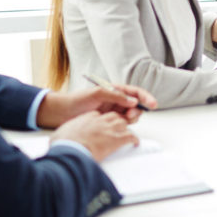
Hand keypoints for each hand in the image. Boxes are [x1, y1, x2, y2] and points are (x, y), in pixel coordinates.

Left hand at [36, 84, 156, 127]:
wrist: (63, 113)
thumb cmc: (77, 100)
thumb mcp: (96, 93)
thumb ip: (115, 95)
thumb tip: (132, 101)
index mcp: (114, 90)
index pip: (134, 92)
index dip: (145, 97)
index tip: (153, 104)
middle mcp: (116, 100)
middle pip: (135, 105)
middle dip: (137, 110)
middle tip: (130, 116)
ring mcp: (113, 112)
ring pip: (130, 116)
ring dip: (131, 118)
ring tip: (122, 121)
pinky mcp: (109, 122)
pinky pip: (122, 124)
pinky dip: (124, 126)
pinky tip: (119, 127)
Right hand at [50, 111, 137, 160]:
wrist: (70, 150)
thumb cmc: (64, 144)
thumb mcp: (61, 133)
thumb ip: (64, 132)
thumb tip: (57, 138)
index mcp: (88, 118)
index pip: (100, 115)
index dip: (103, 121)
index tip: (103, 127)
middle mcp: (101, 120)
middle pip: (114, 117)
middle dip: (117, 122)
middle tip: (118, 130)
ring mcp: (110, 128)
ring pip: (124, 123)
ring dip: (126, 129)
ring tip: (127, 135)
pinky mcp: (116, 139)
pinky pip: (130, 136)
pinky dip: (134, 139)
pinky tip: (135, 143)